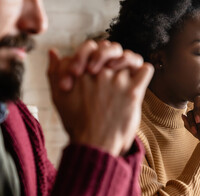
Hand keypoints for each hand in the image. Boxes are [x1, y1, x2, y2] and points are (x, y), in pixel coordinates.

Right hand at [48, 40, 153, 155]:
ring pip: (129, 56)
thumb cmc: (77, 123)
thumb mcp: (58, 97)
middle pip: (110, 48)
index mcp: (82, 71)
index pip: (91, 47)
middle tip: (110, 68)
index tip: (91, 69)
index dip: (91, 55)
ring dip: (128, 61)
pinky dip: (143, 72)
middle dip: (110, 55)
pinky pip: (145, 70)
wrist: (94, 144)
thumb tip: (54, 52)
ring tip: (125, 72)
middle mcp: (100, 72)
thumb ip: (54, 72)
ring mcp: (118, 81)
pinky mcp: (134, 92)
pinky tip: (137, 80)